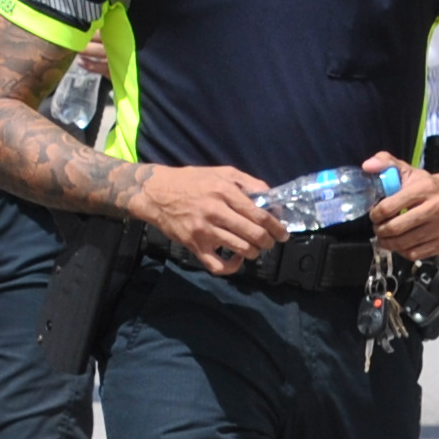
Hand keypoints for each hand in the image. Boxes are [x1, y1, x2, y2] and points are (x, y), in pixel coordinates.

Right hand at [133, 165, 281, 272]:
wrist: (156, 193)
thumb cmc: (192, 181)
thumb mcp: (223, 172)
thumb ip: (249, 182)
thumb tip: (271, 198)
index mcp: (225, 191)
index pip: (260, 215)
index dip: (276, 227)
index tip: (283, 233)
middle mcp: (216, 212)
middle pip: (254, 234)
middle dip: (269, 242)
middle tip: (271, 242)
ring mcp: (205, 231)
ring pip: (241, 249)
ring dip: (254, 252)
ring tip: (255, 248)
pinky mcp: (195, 246)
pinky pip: (218, 266)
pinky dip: (233, 267)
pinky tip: (236, 258)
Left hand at [365, 154, 438, 258]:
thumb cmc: (427, 186)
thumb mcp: (408, 171)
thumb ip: (386, 164)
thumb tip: (367, 166)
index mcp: (425, 188)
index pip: (389, 207)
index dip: (375, 214)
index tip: (374, 215)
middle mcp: (436, 208)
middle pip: (395, 228)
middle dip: (380, 230)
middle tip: (377, 228)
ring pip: (403, 244)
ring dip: (387, 243)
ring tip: (385, 237)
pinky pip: (414, 254)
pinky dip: (402, 251)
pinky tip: (400, 243)